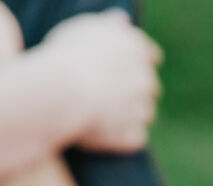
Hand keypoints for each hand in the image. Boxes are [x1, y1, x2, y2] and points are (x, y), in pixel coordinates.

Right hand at [35, 9, 160, 152]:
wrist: (62, 89)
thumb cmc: (66, 55)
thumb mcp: (84, 29)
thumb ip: (107, 26)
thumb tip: (122, 21)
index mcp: (137, 48)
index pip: (151, 56)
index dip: (135, 64)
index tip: (121, 71)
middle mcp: (146, 78)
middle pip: (149, 87)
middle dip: (133, 92)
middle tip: (108, 96)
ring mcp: (141, 109)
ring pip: (144, 114)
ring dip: (129, 116)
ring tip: (102, 115)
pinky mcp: (131, 135)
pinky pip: (135, 138)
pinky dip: (123, 138)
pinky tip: (104, 133)